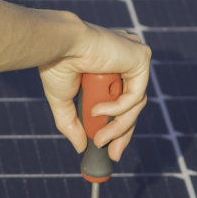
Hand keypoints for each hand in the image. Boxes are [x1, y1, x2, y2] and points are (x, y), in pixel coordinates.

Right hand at [39, 21, 150, 160]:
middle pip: (133, 104)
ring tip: (98, 138)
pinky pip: (135, 95)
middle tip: (112, 153)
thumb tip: (81, 147)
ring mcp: (134, 57)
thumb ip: (73, 123)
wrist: (58, 44)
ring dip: (117, 126)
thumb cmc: (56, 64)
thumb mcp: (63, 101)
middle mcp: (125, 59)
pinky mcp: (141, 57)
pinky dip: (117, 109)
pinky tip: (97, 110)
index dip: (117, 125)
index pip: (122, 98)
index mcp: (109, 64)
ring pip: (135, 104)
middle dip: (122, 132)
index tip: (107, 147)